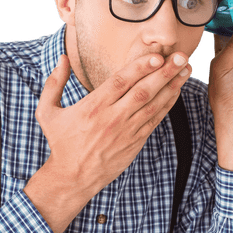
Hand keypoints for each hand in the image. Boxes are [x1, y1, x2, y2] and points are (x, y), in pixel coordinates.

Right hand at [25, 51, 190, 232]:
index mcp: (92, 107)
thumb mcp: (46, 111)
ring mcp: (126, 131)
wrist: (72, 176)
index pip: (120, 82)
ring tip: (186, 69)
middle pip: (142, 91)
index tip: (156, 56)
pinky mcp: (135, 141)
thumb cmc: (60, 142)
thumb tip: (63, 58)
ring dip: (172, 86)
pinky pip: (155, 119)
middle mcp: (112, 117)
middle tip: (180, 57)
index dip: (139, 67)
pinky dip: (168, 104)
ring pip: (154, 104)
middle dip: (163, 72)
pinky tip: (176, 91)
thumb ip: (54, 83)